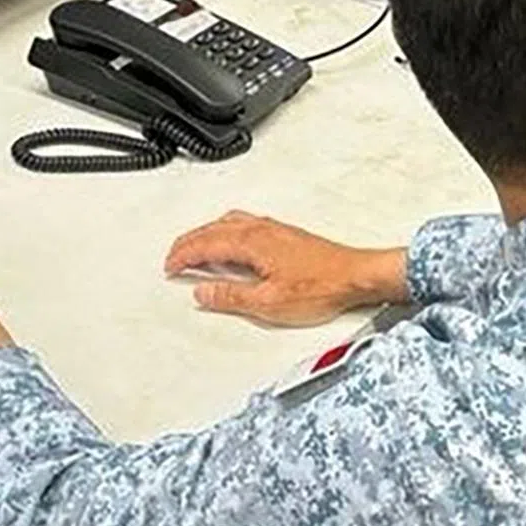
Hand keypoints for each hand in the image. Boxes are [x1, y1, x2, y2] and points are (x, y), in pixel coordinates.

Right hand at [165, 212, 408, 327]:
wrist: (356, 276)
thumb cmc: (322, 286)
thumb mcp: (268, 302)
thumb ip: (231, 297)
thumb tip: (203, 292)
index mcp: (253, 243)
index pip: (206, 244)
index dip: (184, 256)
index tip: (170, 267)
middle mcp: (263, 230)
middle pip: (214, 229)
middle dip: (189, 242)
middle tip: (173, 258)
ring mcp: (275, 230)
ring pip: (229, 223)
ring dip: (206, 234)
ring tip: (193, 249)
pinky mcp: (286, 235)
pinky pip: (244, 225)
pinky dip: (225, 232)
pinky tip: (229, 243)